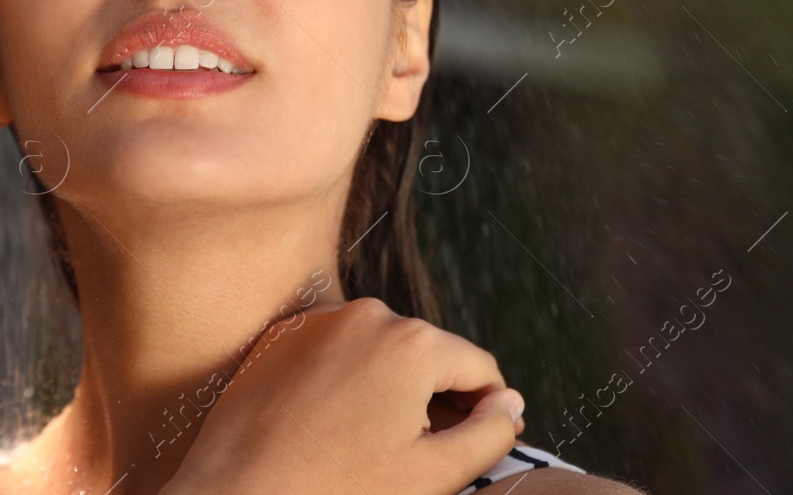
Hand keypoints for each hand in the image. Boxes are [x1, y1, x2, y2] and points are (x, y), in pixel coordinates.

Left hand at [167, 297, 525, 494]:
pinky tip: (331, 430)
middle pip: (430, 355)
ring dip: (390, 391)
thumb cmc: (336, 491)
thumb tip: (510, 403)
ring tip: (369, 447)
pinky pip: (336, 352)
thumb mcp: (433, 474)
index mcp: (413, 341)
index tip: (472, 449)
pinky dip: (346, 384)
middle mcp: (368, 314)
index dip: (488, 412)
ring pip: (382, 352)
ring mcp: (320, 321)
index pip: (480, 368)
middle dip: (435, 400)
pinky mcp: (282, 336)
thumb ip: (489, 433)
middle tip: (417, 458)